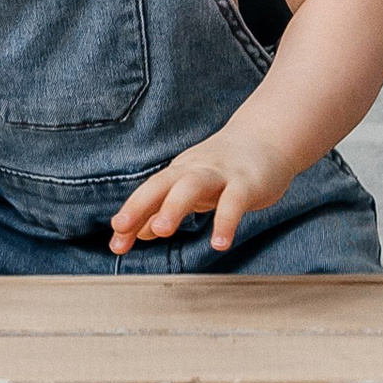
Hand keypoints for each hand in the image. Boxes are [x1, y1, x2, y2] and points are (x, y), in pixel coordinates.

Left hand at [108, 127, 294, 259]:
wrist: (267, 138)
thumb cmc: (224, 169)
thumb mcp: (191, 189)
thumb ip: (165, 210)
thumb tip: (137, 232)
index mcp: (178, 174)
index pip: (149, 194)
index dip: (130, 216)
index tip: (115, 243)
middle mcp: (195, 170)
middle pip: (163, 183)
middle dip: (140, 204)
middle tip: (121, 228)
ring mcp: (221, 174)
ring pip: (193, 185)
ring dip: (174, 206)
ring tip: (162, 231)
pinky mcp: (247, 182)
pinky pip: (234, 201)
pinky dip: (226, 222)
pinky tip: (219, 243)